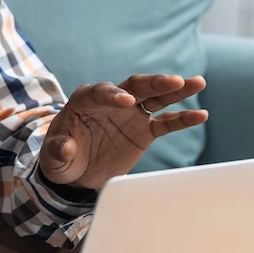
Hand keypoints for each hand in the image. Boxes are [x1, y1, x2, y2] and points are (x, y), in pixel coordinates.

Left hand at [40, 74, 207, 190]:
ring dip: (176, 90)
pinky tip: (201, 115)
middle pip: (135, 86)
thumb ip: (58, 151)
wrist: (75, 172)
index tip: (126, 101)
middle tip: (174, 81)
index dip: (113, 95)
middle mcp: (113, 101)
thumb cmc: (60, 159)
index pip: (101, 92)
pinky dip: (182, 119)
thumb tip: (66, 147)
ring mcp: (132, 113)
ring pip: (156, 97)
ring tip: (198, 82)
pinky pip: (166, 122)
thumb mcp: (52, 158)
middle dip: (154, 83)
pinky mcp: (144, 130)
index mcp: (86, 100)